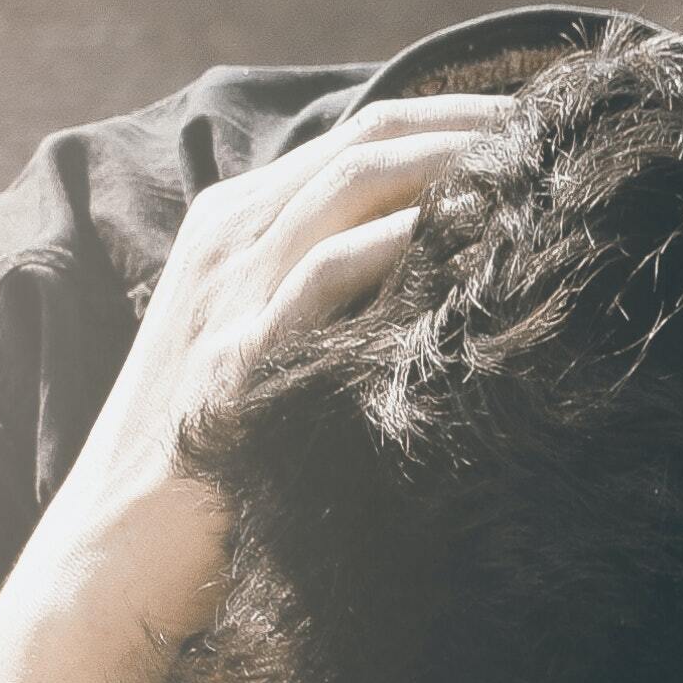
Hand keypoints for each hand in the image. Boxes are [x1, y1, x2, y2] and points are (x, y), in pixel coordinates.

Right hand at [43, 96, 506, 635]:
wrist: (114, 562)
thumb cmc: (214, 474)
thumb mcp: (278, 360)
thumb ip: (340, 308)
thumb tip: (450, 287)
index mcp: (239, 228)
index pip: (366, 136)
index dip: (463, 120)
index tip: (551, 133)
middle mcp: (230, 241)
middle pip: (369, 141)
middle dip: (477, 127)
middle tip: (568, 138)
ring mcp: (227, 294)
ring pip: (351, 186)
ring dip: (455, 168)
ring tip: (540, 173)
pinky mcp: (234, 360)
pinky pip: (326, 273)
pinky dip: (401, 245)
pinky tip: (472, 242)